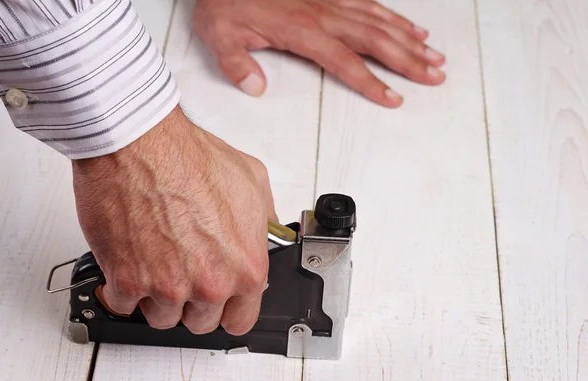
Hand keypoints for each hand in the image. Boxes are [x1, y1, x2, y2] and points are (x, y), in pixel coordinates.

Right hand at [71, 106, 277, 334]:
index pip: (241, 319)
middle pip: (200, 322)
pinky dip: (125, 287)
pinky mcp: (127, 280)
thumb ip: (263, 221)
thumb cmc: (190, 157)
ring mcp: (166, 286)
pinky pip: (124, 304)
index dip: (229, 308)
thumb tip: (264, 237)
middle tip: (184, 270)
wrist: (140, 143)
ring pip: (162, 318)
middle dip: (193, 301)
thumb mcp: (253, 181)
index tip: (219, 301)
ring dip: (159, 296)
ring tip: (157, 260)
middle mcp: (209, 283)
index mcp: (245, 267)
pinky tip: (133, 260)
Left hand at [192, 0, 445, 106]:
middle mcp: (322, 14)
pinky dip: (393, 16)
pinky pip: (369, 3)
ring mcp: (329, 0)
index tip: (394, 98)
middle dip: (408, 60)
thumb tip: (255, 88)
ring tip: (434, 56)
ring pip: (378, 20)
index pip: (344, 61)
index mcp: (301, 30)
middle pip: (375, 39)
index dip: (370, 81)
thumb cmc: (223, 4)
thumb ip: (236, 63)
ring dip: (409, 39)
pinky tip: (410, 27)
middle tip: (435, 76)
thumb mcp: (217, 35)